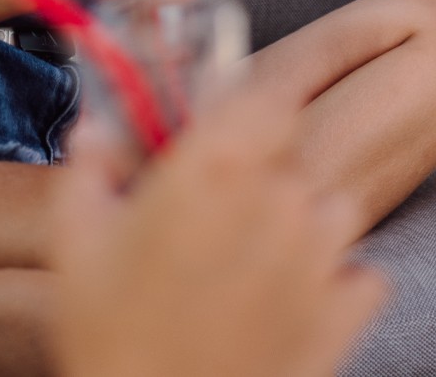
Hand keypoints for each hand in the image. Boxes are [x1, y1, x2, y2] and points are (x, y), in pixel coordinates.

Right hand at [50, 88, 389, 376]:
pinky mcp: (347, 310)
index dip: (248, 110)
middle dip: (260, 182)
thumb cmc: (112, 339)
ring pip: (332, 212)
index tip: (226, 128)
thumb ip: (86, 170)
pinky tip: (289, 309)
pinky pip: (361, 275)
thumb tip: (94, 132)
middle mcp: (280, 200)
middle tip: (213, 224)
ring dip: (302, 230)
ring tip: (251, 270)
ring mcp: (322, 256)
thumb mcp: (73, 246)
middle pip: (292, 160)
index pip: (266, 96)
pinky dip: (337, 287)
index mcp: (215, 169)